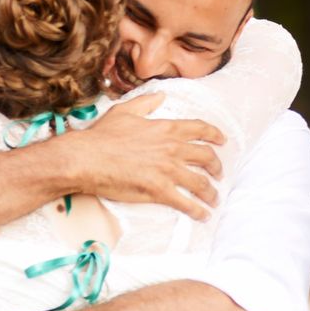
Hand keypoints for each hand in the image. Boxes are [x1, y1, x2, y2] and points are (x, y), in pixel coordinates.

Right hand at [71, 92, 224, 220]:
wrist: (87, 157)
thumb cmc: (102, 135)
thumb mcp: (124, 111)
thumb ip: (146, 103)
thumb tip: (160, 95)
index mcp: (166, 128)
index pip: (199, 129)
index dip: (215, 134)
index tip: (222, 140)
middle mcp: (172, 148)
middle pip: (206, 157)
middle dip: (216, 166)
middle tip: (218, 173)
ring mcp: (167, 170)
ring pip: (201, 182)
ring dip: (211, 192)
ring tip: (213, 199)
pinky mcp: (159, 190)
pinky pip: (186, 203)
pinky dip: (198, 210)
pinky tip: (202, 215)